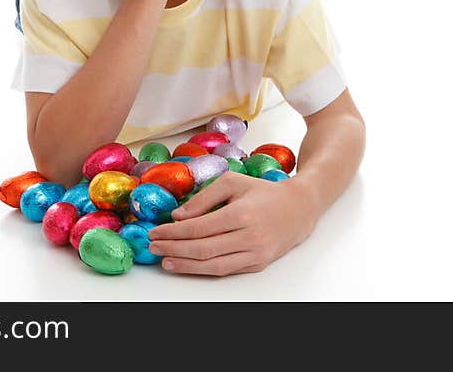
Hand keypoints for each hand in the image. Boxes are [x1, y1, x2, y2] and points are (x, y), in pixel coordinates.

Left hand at [147, 172, 317, 275]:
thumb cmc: (263, 193)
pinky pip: (226, 270)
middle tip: (153, 247)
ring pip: (213, 265)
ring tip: (165, 261)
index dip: (173, 233)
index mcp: (241, 213)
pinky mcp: (258, 264)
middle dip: (173, 249)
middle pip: (202, 249)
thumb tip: (178, 216)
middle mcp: (249, 237)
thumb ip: (204, 197)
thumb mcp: (233, 182)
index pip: (199, 227)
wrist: (299, 208)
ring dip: (185, 265)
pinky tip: (188, 265)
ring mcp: (255, 254)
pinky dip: (204, 270)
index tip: (155, 232)